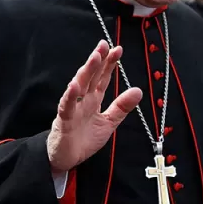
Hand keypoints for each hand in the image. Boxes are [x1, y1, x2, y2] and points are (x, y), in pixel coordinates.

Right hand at [47, 41, 142, 172]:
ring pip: (79, 86)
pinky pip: (67, 106)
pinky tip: (74, 85)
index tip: (118, 49)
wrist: (66, 158)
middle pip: (91, 76)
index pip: (102, 78)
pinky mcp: (64, 120)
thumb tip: (138, 90)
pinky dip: (70, 96)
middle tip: (104, 45)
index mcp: (93, 99)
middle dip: (98, 60)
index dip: (109, 64)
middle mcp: (82, 100)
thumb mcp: (109, 122)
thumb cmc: (84, 139)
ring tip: (94, 57)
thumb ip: (122, 107)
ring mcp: (72, 108)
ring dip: (86, 71)